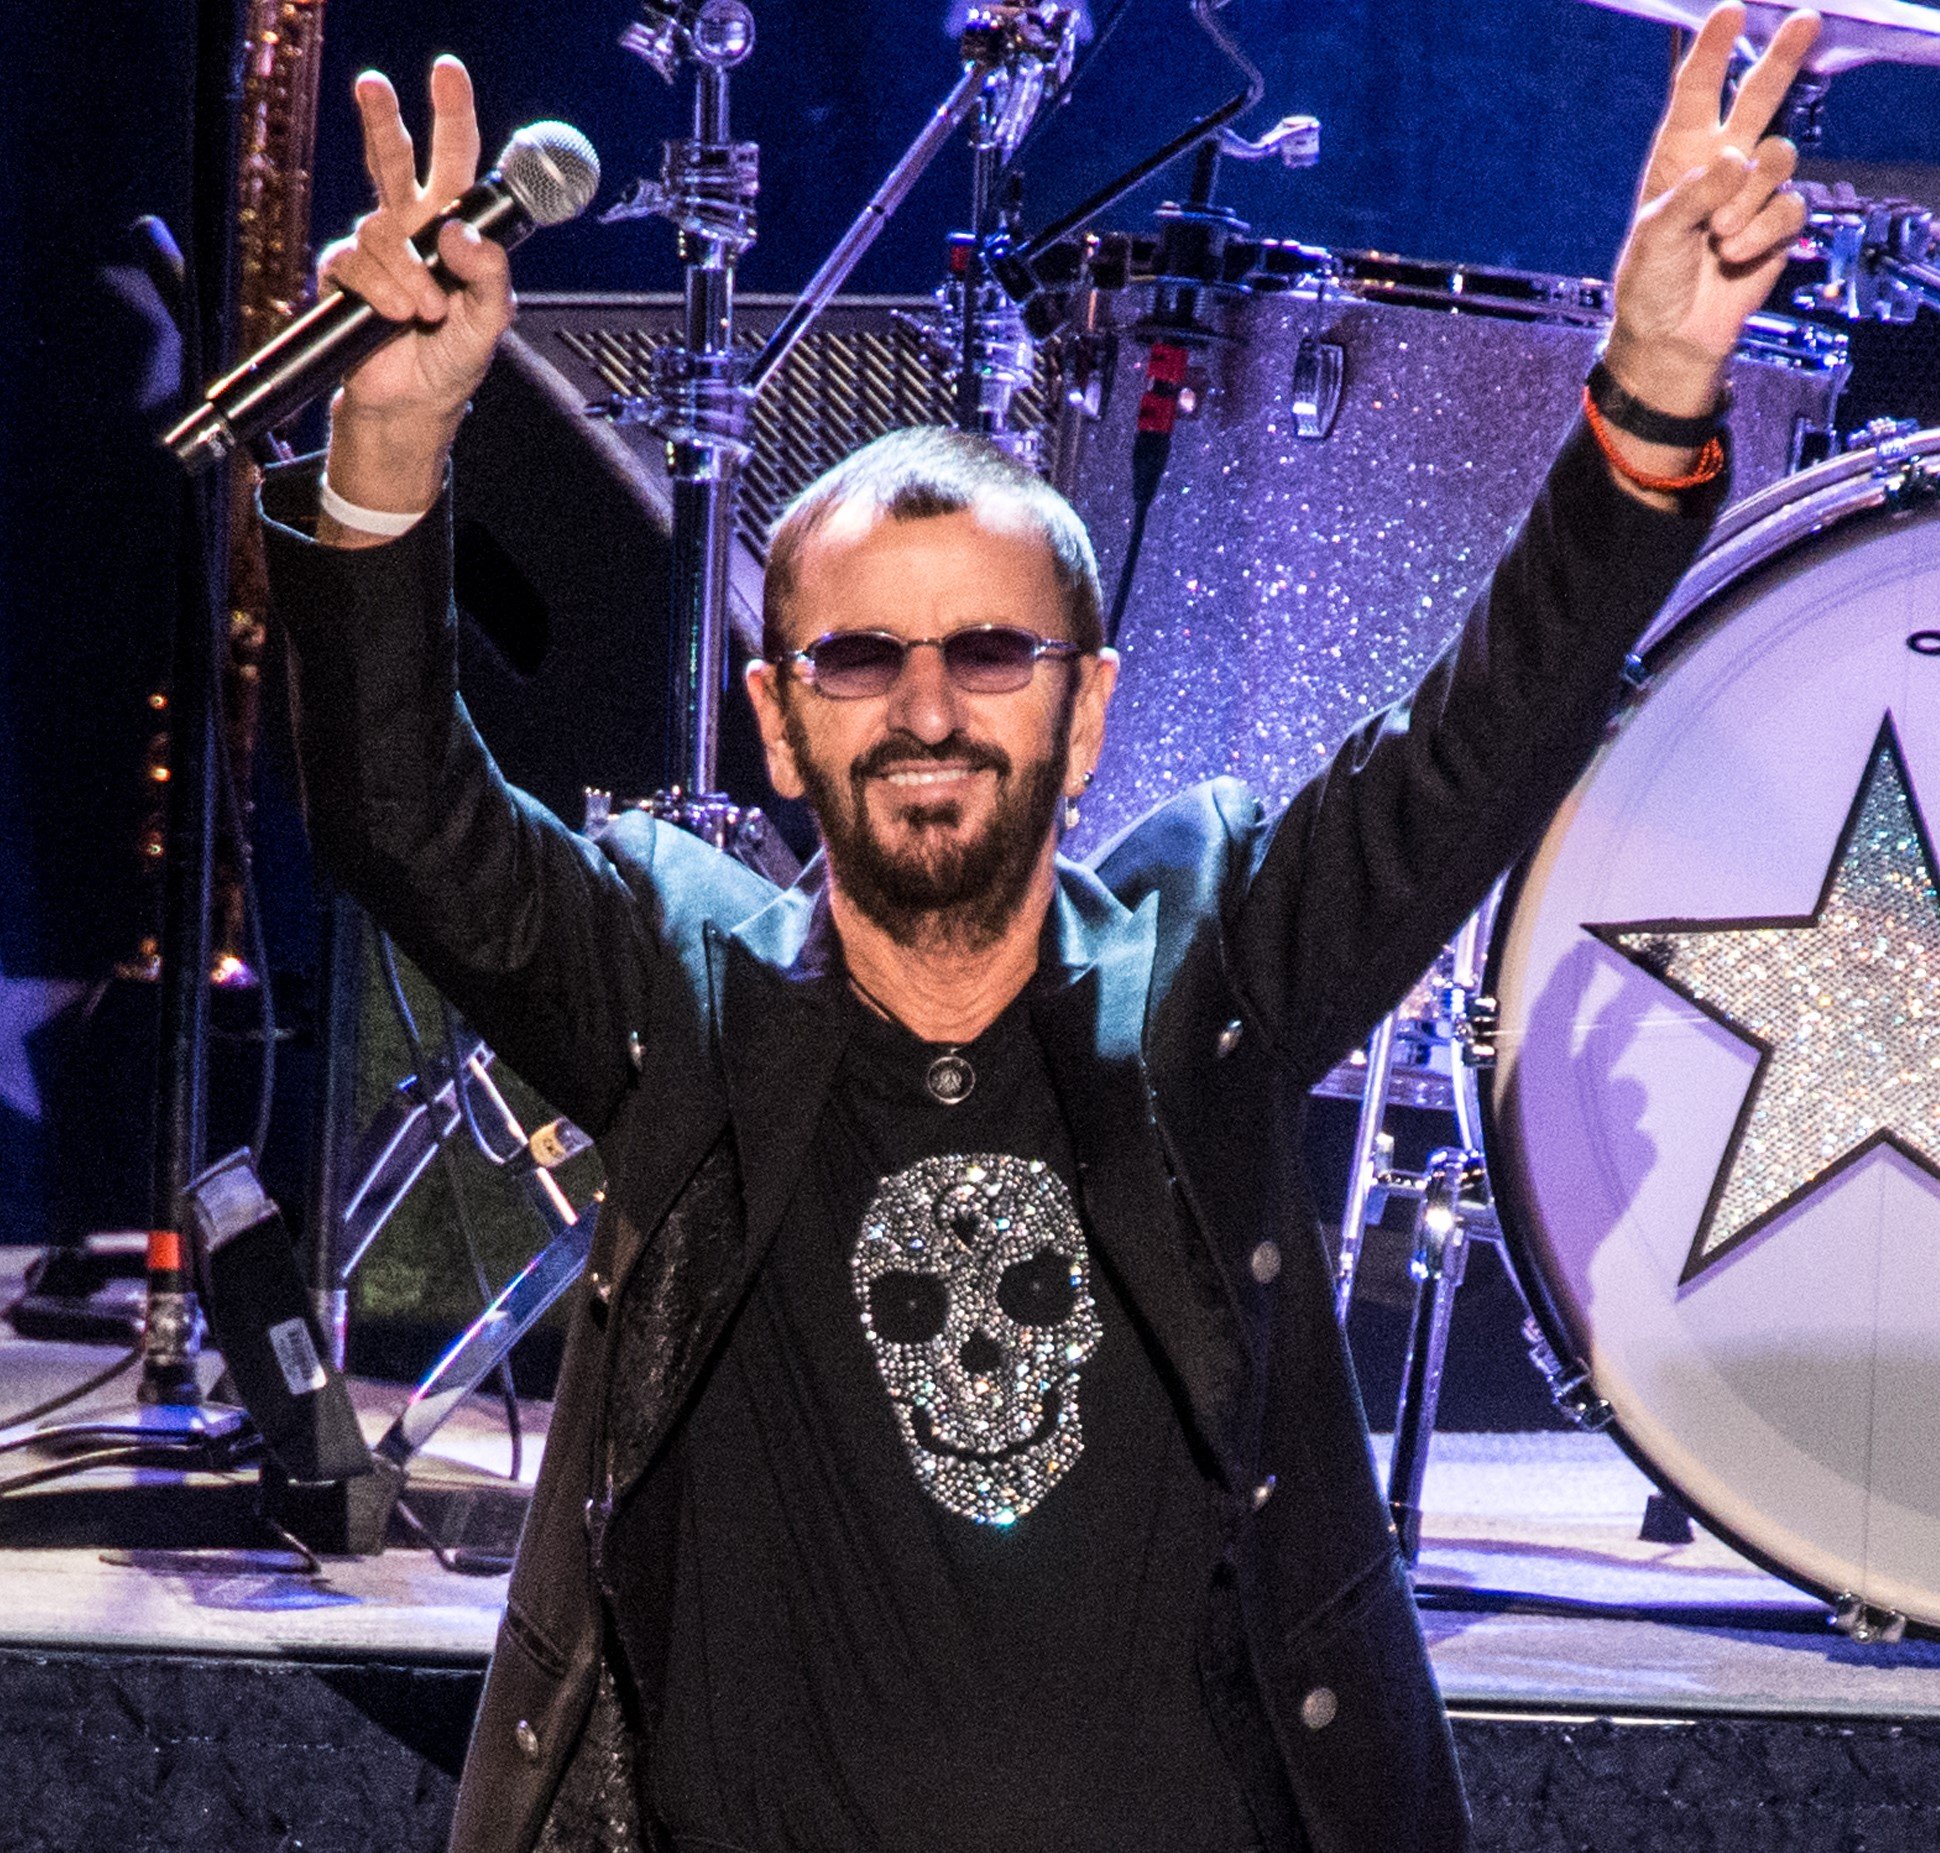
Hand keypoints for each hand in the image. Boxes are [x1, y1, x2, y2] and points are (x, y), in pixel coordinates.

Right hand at [317, 56, 512, 533]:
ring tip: (427, 312)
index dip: (452, 115)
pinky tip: (399, 315)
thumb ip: (489, 275)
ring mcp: (377, 250)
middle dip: (381, 119)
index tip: (446, 73)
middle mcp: (412, 228)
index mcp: (453, 227)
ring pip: (382, 230)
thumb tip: (460, 232)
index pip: (456, 161)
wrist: (413, 404)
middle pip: (392, 159)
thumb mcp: (490, 321)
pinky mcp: (346, 275)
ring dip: (409, 275)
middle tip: (373, 84)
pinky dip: (383, 293)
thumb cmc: (454, 359)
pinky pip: (357, 266)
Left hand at [1605, 5, 1818, 419]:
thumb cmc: (1650, 284)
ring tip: (1718, 235)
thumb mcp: (1655, 237)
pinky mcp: (1778, 221)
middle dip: (1781, 59)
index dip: (1713, 52)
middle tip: (1804, 21)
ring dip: (1748, 198)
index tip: (1730, 11)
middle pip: (1758, 98)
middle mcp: (1720, 164)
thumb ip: (1692, 195)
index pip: (1695, 95)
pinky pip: (1789, 206)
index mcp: (1679, 158)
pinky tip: (1736, 255)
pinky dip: (1763, 231)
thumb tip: (1736, 159)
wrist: (1672, 336)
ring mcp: (1752, 191)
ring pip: (1777, 158)